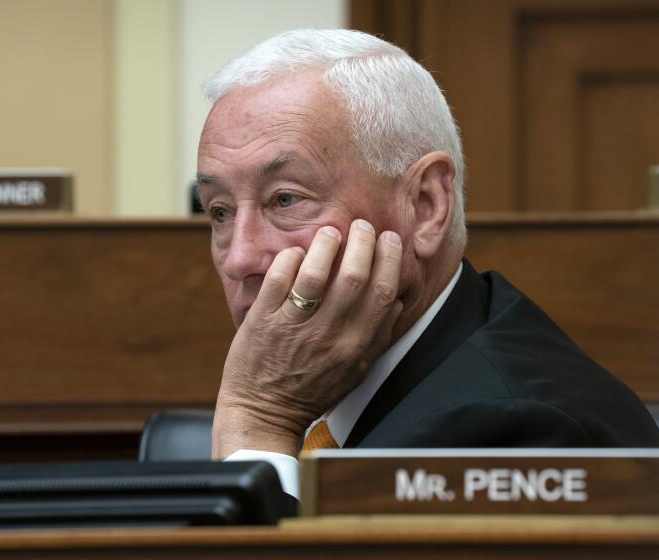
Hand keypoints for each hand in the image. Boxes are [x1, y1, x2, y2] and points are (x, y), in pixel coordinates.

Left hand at [212, 219, 403, 457]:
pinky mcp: (262, 321)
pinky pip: (278, 280)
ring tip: (331, 231)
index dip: (389, 259)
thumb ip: (378, 339)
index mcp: (354, 348)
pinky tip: (297, 252)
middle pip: (353, 277)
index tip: (389, 239)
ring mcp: (293, 327)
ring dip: (327, 244)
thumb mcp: (355, 373)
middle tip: (362, 226)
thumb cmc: (312, 391)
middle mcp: (327, 336)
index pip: (381, 293)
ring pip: (315, 274)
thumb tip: (396, 303)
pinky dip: (290, 259)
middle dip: (363, 242)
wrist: (263, 412)